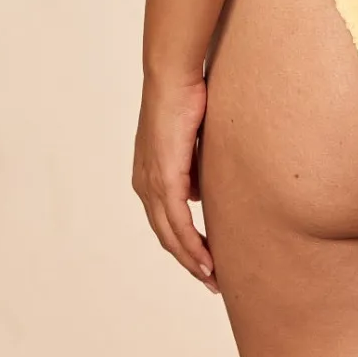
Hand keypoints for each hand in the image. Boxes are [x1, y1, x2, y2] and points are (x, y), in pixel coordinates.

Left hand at [132, 73, 218, 292]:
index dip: (183, 243)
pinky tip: (205, 260)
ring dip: (192, 260)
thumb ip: (192, 167)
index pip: (165, 220)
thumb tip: (198, 192)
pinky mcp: (164, 178)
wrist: (172, 75)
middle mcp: (144, 184)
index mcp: (148, 175)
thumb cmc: (185, 97)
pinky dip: (192, 245)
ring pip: (171, 235)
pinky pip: (178, 222)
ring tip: (212, 278)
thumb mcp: (190, 139)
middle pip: (165, 235)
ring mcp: (152, 183)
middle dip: (189, 261)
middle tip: (211, 281)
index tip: (204, 260)